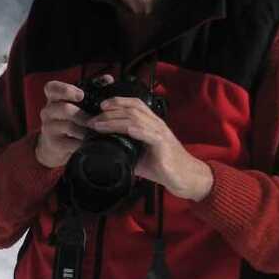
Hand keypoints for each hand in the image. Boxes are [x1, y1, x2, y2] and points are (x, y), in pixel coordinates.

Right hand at [34, 75, 113, 167]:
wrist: (56, 145)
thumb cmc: (71, 119)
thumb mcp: (78, 104)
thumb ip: (92, 90)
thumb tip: (108, 78)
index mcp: (54, 97)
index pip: (52, 88)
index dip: (65, 90)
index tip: (81, 95)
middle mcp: (48, 110)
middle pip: (64, 108)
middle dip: (83, 114)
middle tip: (95, 119)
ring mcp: (48, 127)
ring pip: (69, 126)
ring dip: (86, 129)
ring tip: (97, 131)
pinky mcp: (53, 143)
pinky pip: (70, 143)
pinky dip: (83, 143)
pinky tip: (90, 143)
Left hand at [86, 97, 213, 200]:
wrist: (184, 177)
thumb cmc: (163, 165)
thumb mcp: (140, 155)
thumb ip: (125, 149)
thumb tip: (104, 151)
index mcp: (151, 124)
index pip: (135, 105)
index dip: (118, 102)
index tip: (101, 107)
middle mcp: (156, 125)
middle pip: (133, 108)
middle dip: (111, 111)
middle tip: (94, 119)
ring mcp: (159, 134)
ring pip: (136, 119)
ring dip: (115, 121)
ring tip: (100, 125)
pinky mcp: (163, 145)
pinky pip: (149, 134)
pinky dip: (137, 131)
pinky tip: (127, 130)